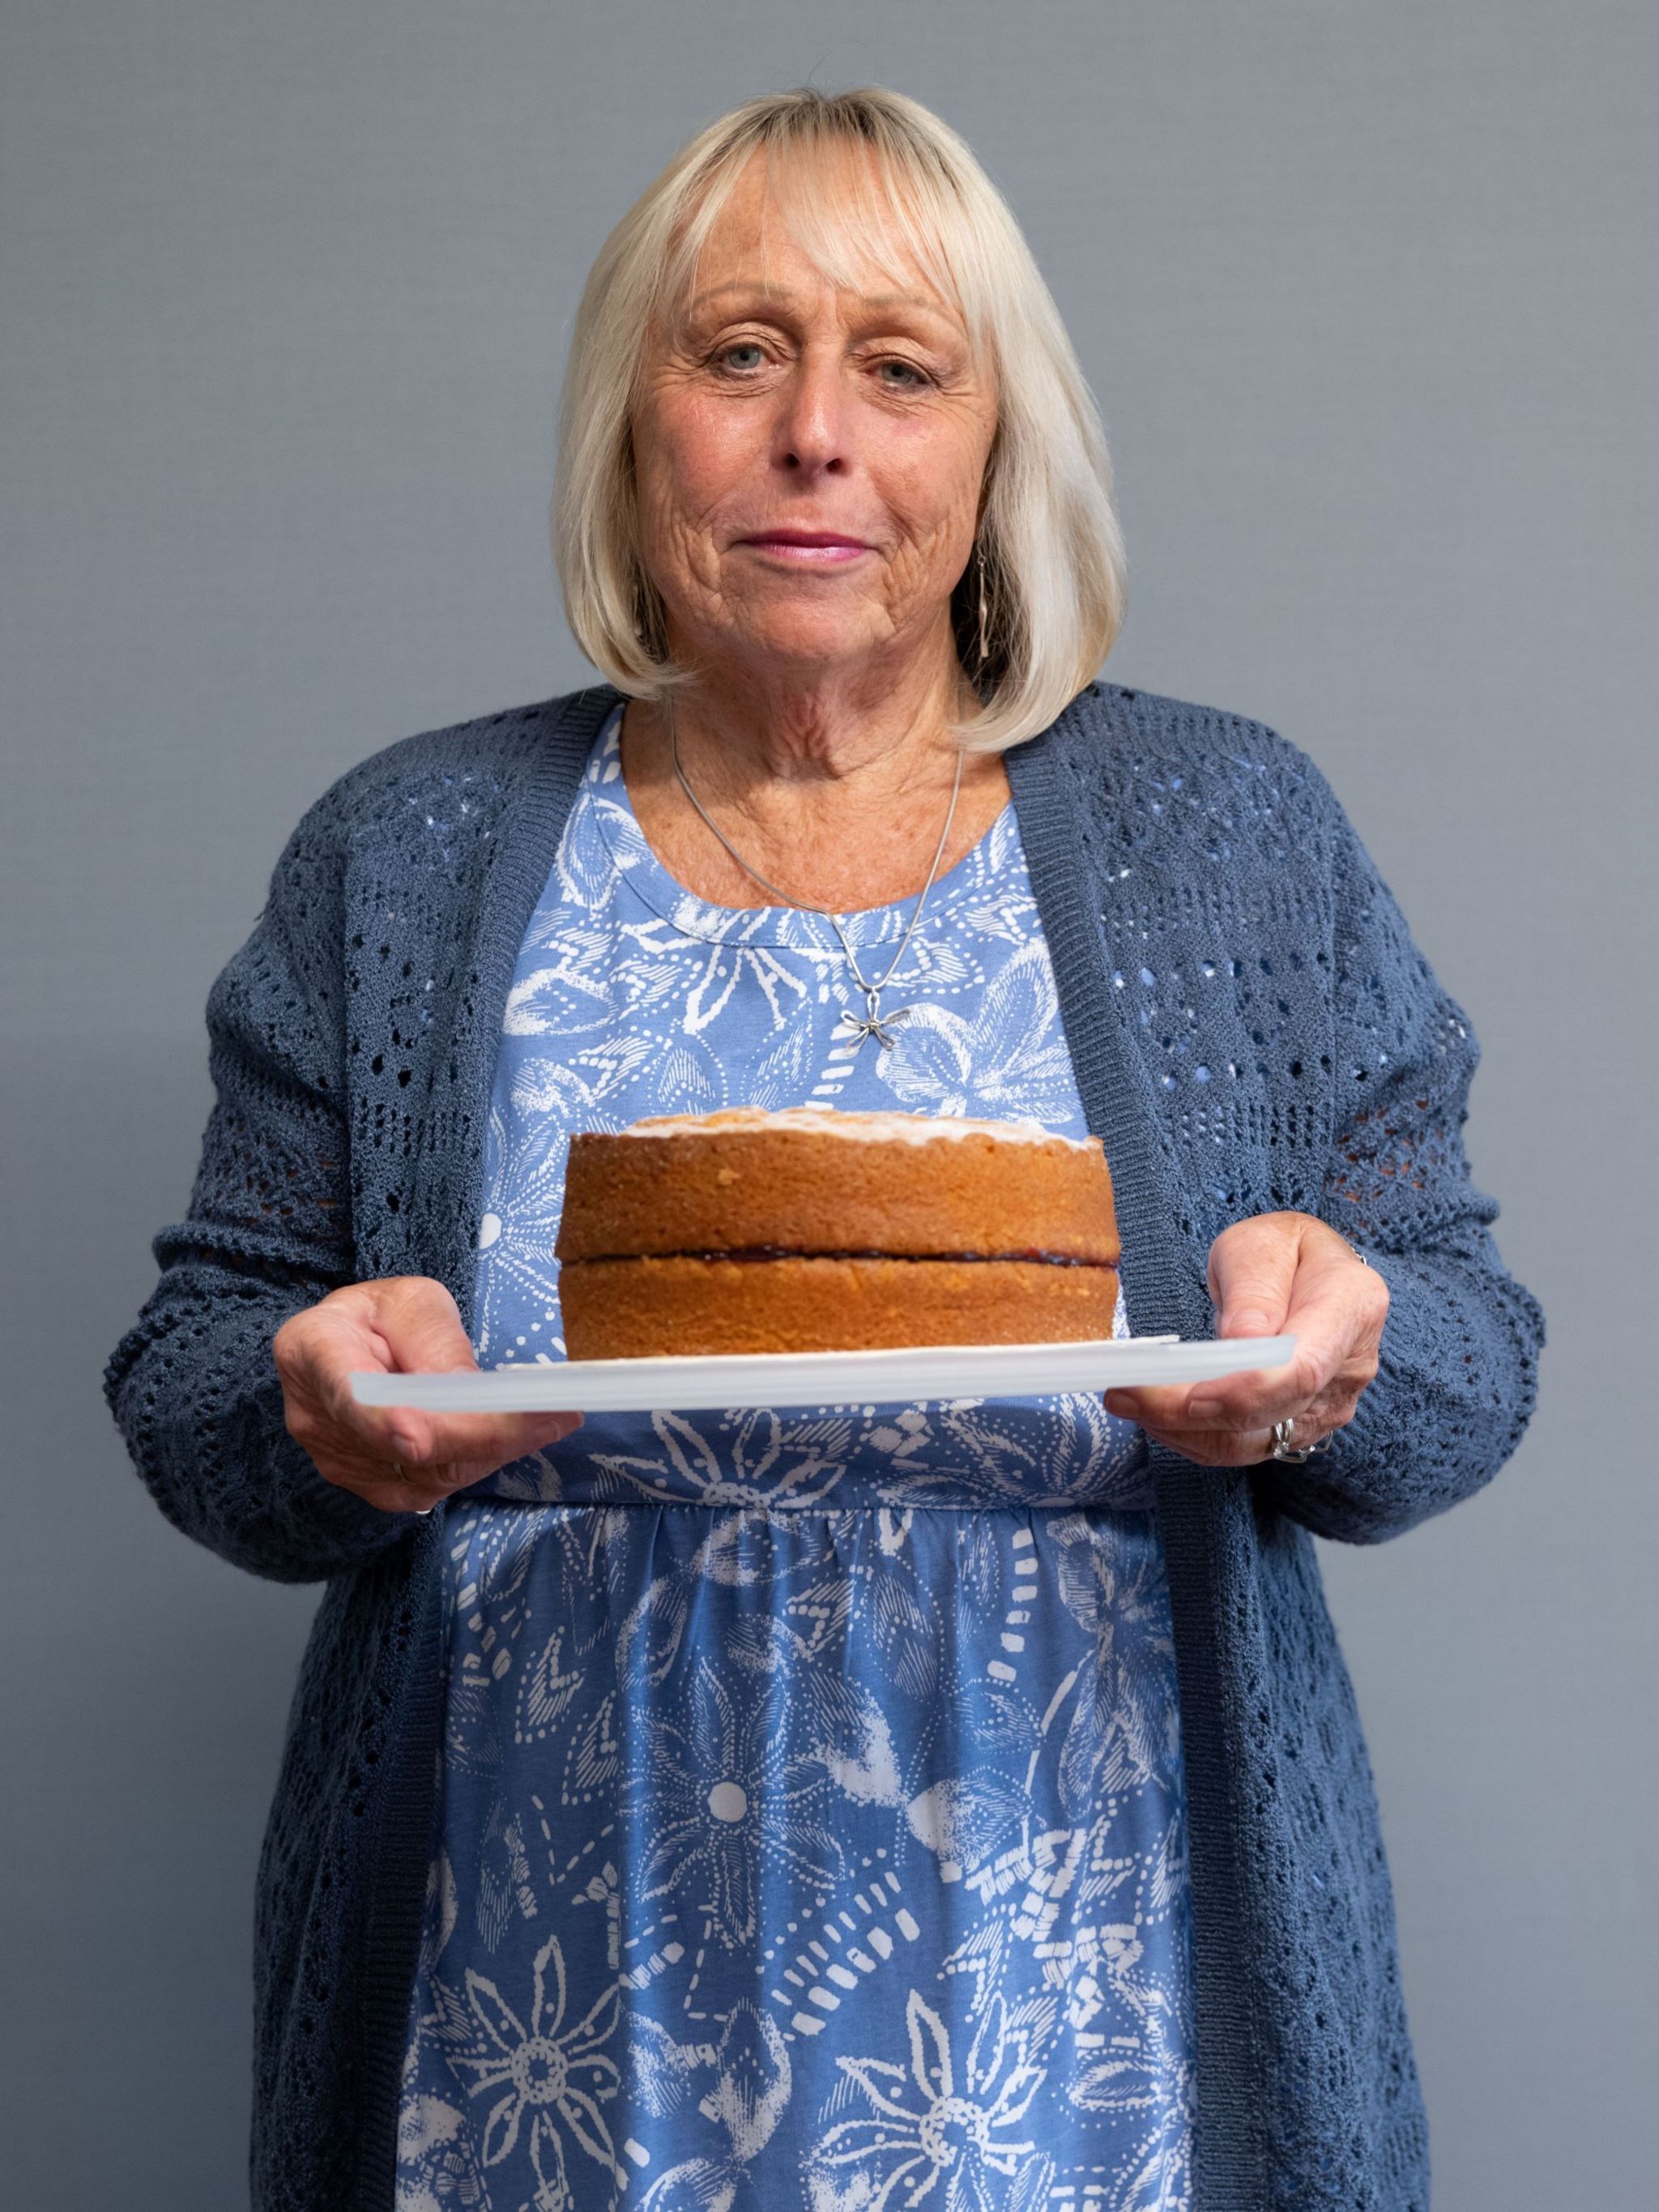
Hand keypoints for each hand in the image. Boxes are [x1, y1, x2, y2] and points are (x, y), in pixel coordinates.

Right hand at [272, 1276, 581, 1514]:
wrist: (355, 1348)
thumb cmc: (383, 1316)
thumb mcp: (411, 1302)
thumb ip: (432, 1342)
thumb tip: (468, 1394)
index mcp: (313, 1348)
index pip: (346, 1392)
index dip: (382, 1421)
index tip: (419, 1438)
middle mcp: (315, 1416)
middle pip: (400, 1445)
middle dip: (479, 1435)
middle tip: (553, 1417)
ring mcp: (337, 1460)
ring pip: (423, 1473)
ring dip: (489, 1450)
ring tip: (544, 1420)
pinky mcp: (368, 1486)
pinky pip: (429, 1487)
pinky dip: (474, 1463)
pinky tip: (508, 1438)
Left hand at [1103, 1211, 1387, 1466]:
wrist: (1307, 1275)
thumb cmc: (1283, 1251)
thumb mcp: (1261, 1244)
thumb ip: (1254, 1288)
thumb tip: (1242, 1342)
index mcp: (1352, 1307)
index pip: (1302, 1368)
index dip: (1245, 1391)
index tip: (1188, 1395)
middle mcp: (1350, 1367)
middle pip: (1275, 1412)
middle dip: (1192, 1413)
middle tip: (1124, 1393)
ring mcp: (1330, 1405)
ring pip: (1254, 1441)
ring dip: (1183, 1431)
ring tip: (1126, 1401)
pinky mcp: (1301, 1427)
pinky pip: (1245, 1446)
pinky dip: (1194, 1437)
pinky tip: (1155, 1414)